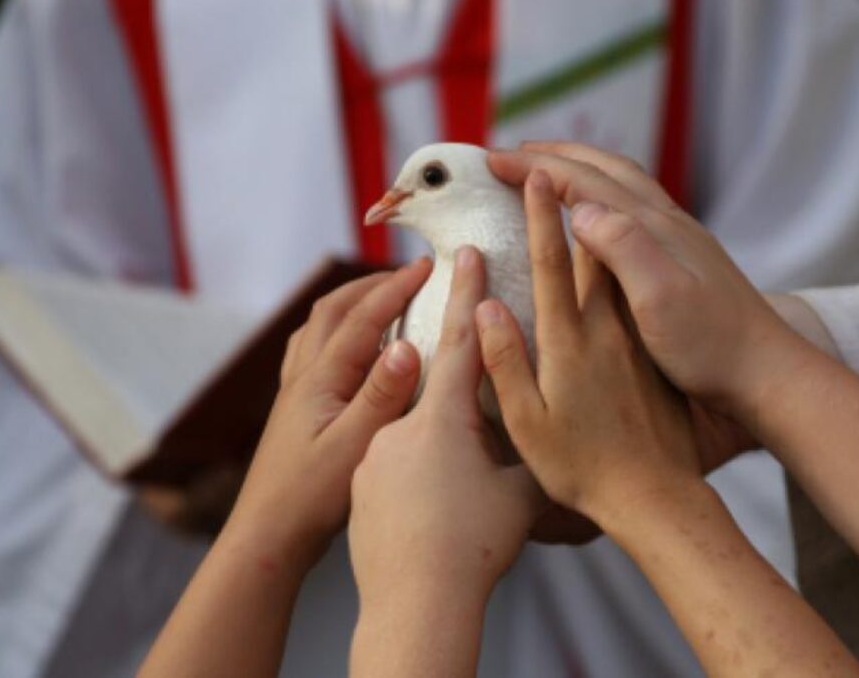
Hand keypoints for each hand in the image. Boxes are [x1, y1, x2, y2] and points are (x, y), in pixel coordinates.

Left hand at [221, 259, 430, 571]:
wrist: (268, 535)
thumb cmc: (312, 498)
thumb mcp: (355, 446)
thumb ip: (382, 396)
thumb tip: (408, 344)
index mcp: (321, 378)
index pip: (363, 318)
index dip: (396, 288)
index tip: (428, 265)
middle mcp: (303, 376)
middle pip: (333, 310)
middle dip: (371, 285)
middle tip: (408, 274)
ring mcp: (295, 392)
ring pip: (319, 327)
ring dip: (351, 303)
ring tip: (382, 298)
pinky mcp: (296, 411)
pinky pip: (313, 352)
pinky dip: (336, 333)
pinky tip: (351, 350)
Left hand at [350, 247, 543, 606]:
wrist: (399, 603)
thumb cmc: (458, 553)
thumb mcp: (506, 501)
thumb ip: (519, 447)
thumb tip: (536, 406)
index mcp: (424, 417)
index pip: (447, 341)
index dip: (462, 296)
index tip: (468, 255)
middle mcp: (374, 413)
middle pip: (364, 323)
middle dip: (388, 289)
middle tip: (415, 271)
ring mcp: (341, 428)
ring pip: (329, 343)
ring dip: (358, 317)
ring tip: (384, 304)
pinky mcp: (335, 451)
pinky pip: (322, 373)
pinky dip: (344, 354)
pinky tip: (365, 372)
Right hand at [474, 169, 701, 523]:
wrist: (662, 493)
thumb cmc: (589, 467)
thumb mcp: (535, 424)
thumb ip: (508, 360)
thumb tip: (485, 303)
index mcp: (579, 333)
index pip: (558, 253)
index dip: (536, 208)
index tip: (517, 169)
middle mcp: (614, 314)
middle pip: (594, 225)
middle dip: (560, 178)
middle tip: (524, 152)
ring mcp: (641, 318)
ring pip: (622, 230)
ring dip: (591, 189)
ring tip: (558, 165)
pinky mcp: (654, 328)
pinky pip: (637, 251)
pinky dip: (615, 217)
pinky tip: (604, 215)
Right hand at [488, 142, 809, 427]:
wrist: (765, 374)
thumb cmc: (710, 349)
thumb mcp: (661, 302)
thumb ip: (622, 250)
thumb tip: (579, 210)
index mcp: (651, 232)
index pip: (583, 183)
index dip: (535, 170)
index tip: (493, 162)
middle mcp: (667, 224)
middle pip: (604, 169)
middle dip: (554, 156)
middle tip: (510, 155)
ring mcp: (680, 239)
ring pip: (622, 183)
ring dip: (581, 166)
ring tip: (547, 170)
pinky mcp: (686, 259)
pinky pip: (634, 205)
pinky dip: (603, 192)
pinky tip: (598, 214)